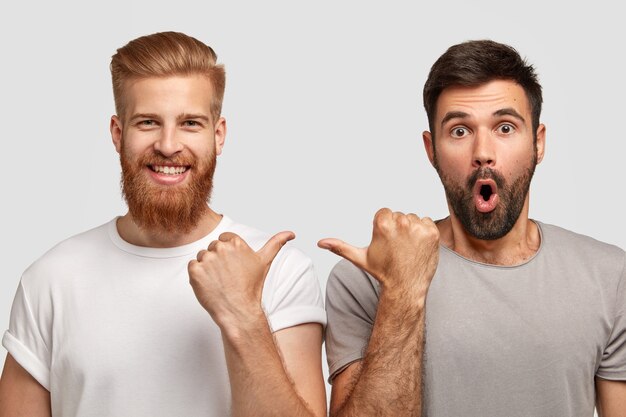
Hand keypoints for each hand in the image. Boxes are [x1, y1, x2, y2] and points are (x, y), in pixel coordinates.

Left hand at [188, 231, 294, 328]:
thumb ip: (276, 243)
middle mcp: (221, 247)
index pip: (224, 239)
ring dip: (207, 267)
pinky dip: (197, 275)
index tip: (233, 266)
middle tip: (227, 276)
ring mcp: (207, 259)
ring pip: (202, 256)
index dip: (228, 253)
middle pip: (212, 247)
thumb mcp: (265, 262)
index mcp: (236, 242)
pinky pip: (192, 266)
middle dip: (217, 260)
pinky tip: (209, 284)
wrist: (238, 310)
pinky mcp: (195, 270)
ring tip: (219, 281)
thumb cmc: (251, 287)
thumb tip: (291, 233)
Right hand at [318, 208, 438, 297]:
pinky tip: (417, 247)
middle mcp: (401, 222)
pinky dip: (423, 233)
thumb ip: (340, 247)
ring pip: (412, 218)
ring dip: (411, 230)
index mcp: (382, 224)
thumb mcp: (360, 258)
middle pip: (398, 215)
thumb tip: (320, 243)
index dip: (384, 228)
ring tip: (407, 248)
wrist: (405, 287)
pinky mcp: (432, 233)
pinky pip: (426, 222)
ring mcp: (418, 228)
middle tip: (396, 248)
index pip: (384, 213)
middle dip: (397, 228)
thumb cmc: (383, 272)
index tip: (385, 242)